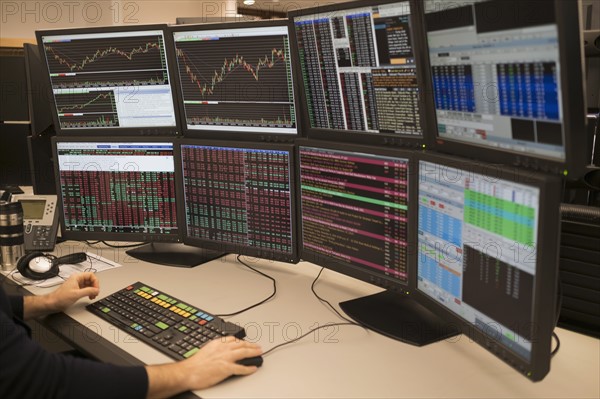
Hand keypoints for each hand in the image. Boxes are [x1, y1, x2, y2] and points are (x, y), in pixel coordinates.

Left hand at [48, 272, 99, 312]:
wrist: (52, 303)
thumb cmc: (60, 297)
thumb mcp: (77, 294)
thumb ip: (88, 291)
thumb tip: (97, 290)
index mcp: (77, 277)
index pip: (91, 275)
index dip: (95, 282)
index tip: (96, 289)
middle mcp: (77, 280)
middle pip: (91, 280)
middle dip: (94, 287)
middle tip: (95, 293)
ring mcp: (77, 285)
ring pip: (89, 285)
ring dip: (92, 290)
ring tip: (92, 296)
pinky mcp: (76, 290)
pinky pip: (86, 289)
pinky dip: (89, 293)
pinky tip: (89, 297)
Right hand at [145, 336, 261, 397]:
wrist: (188, 372)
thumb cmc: (194, 364)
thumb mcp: (205, 350)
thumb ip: (215, 348)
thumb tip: (220, 350)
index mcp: (217, 343)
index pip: (233, 339)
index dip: (242, 341)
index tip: (247, 342)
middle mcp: (223, 349)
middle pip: (241, 345)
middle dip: (251, 345)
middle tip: (258, 346)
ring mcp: (225, 358)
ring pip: (244, 353)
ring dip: (253, 352)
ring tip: (259, 353)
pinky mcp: (226, 369)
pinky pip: (241, 368)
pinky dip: (248, 369)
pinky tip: (253, 369)